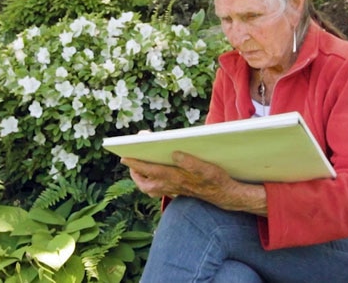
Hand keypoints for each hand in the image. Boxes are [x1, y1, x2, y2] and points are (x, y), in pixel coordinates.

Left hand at [121, 151, 239, 206]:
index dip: (135, 163)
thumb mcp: (206, 167)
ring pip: (148, 188)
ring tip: (137, 167)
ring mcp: (172, 190)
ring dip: (140, 178)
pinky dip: (150, 182)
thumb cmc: (215, 179)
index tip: (123, 156)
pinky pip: (156, 189)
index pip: (149, 170)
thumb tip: (175, 153)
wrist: (224, 195)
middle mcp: (170, 185)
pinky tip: (154, 173)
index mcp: (174, 177)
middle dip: (134, 171)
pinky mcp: (176, 191)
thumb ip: (189, 161)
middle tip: (129, 160)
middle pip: (143, 182)